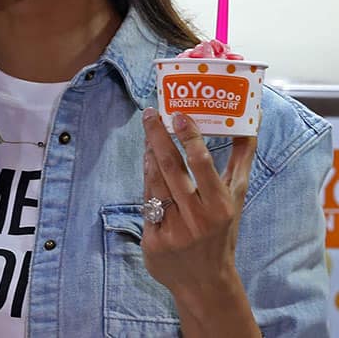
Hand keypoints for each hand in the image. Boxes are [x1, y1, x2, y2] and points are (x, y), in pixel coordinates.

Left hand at [140, 108, 256, 300]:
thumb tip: (250, 124)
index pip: (202, 164)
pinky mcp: (153, 240)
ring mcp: (172, 230)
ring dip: (148, 155)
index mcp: (220, 207)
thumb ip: (241, 161)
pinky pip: (145, 202)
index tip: (179, 115)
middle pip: (170, 168)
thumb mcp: (235, 200)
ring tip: (148, 135)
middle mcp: (197, 218)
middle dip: (157, 136)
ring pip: (153, 182)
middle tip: (150, 113)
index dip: (189, 138)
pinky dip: (146, 181)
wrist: (204, 283)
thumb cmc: (221, 232)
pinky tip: (147, 165)